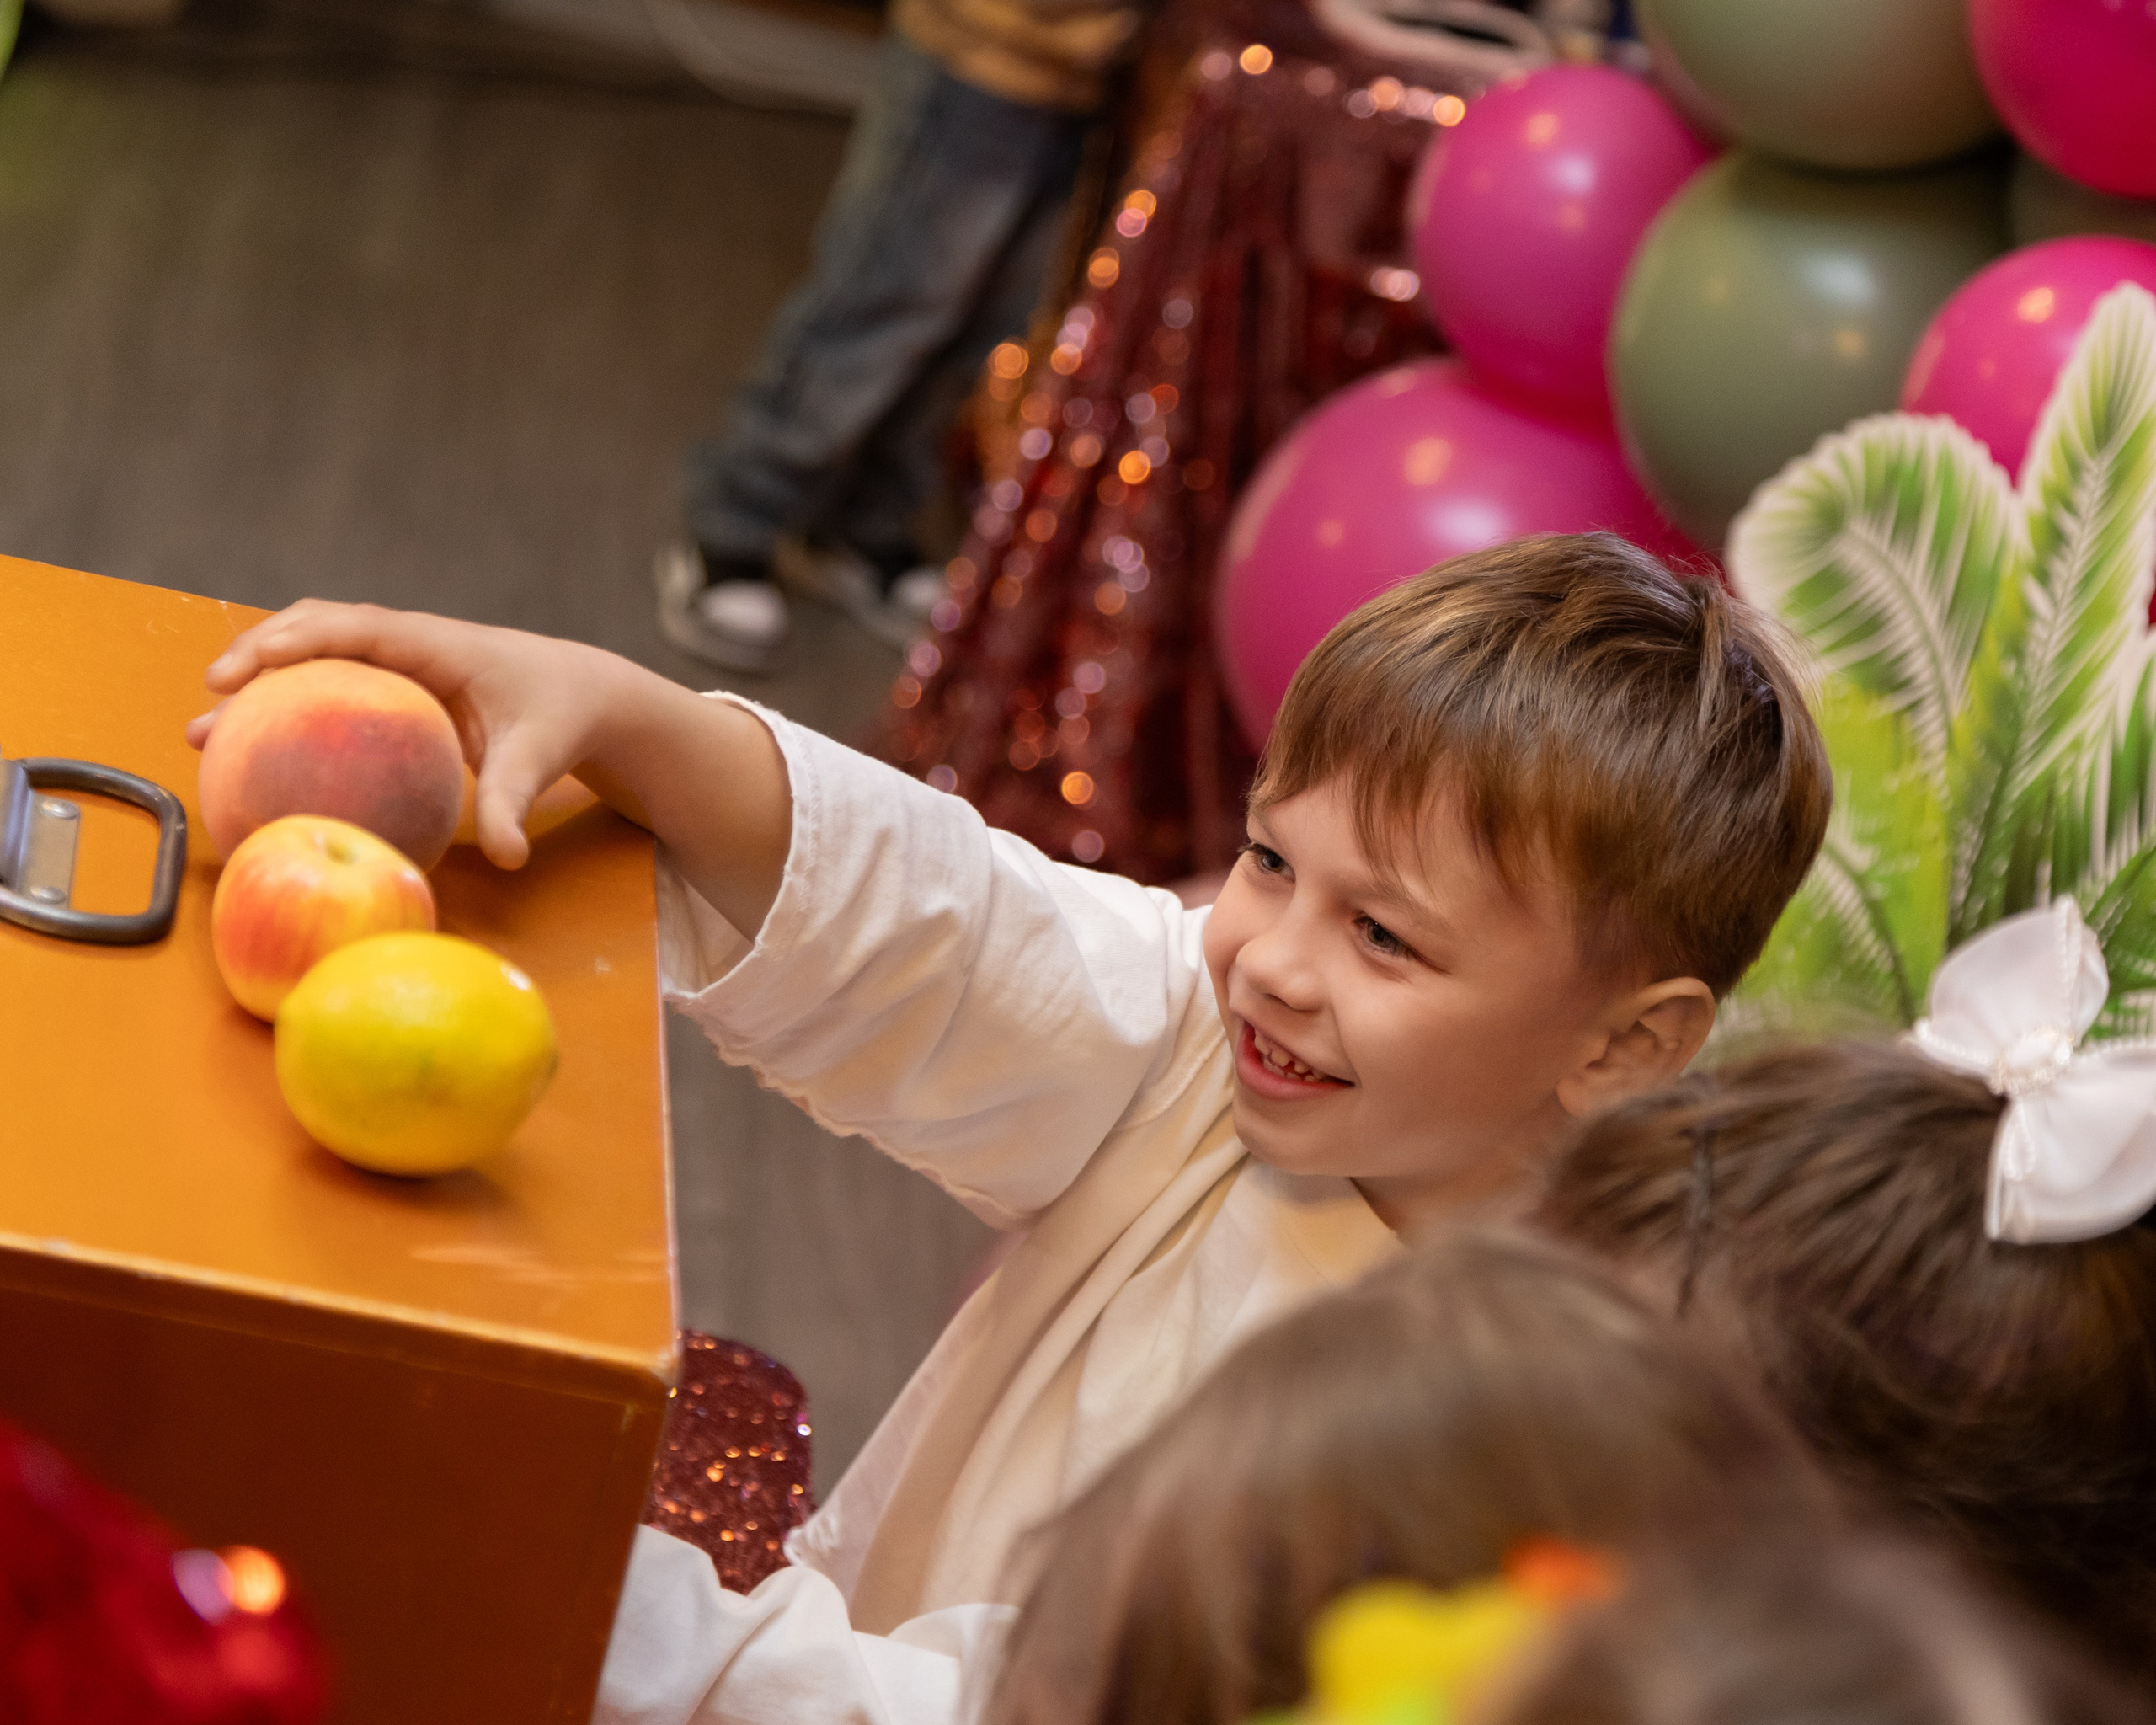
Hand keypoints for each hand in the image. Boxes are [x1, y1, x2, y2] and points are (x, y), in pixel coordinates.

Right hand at [189, 600, 630, 869]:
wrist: (583, 695)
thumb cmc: (559, 719)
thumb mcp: (539, 760)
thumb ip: (517, 804)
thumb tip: (508, 858)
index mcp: (440, 644)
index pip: (361, 628)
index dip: (304, 639)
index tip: (255, 663)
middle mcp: (411, 641)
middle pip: (320, 627)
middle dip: (260, 652)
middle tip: (213, 695)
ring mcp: (399, 658)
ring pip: (317, 650)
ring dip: (262, 677)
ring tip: (210, 728)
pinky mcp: (396, 681)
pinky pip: (332, 681)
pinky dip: (290, 702)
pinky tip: (256, 750)